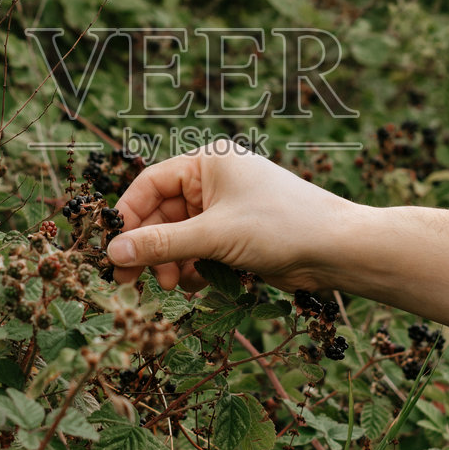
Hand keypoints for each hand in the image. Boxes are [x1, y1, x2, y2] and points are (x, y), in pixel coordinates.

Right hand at [106, 143, 364, 292]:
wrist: (336, 250)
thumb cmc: (281, 226)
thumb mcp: (214, 236)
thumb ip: (161, 244)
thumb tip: (113, 253)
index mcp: (207, 163)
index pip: (150, 184)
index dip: (129, 216)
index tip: (112, 249)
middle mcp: (214, 182)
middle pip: (161, 215)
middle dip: (149, 247)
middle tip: (128, 281)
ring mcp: (225, 210)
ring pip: (179, 237)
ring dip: (170, 263)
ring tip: (172, 286)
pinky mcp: (236, 237)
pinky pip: (199, 251)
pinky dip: (192, 269)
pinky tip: (195, 286)